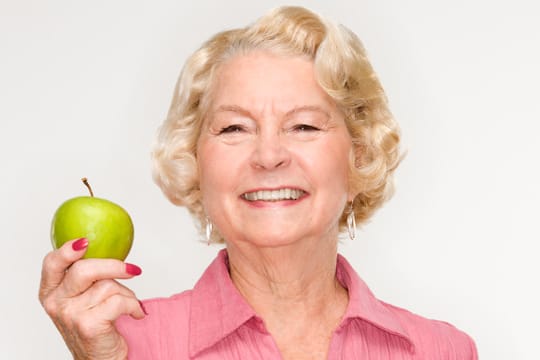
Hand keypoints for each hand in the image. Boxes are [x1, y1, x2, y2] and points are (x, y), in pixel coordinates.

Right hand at [39, 238, 145, 359]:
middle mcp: (56, 303)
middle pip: (84, 269)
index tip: (85, 242)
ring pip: (107, 286)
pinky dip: (134, 306)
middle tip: (132, 271)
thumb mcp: (82, 299)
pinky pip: (120, 301)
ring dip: (127, 294)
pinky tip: (136, 314)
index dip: (68, 250)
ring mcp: (70, 315)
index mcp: (51, 292)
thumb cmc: (95, 325)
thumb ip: (86, 277)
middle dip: (113, 266)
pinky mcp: (88, 325)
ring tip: (127, 305)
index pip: (52, 263)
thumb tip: (109, 248)